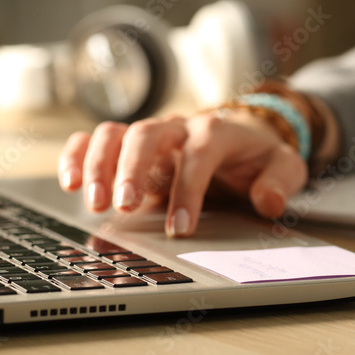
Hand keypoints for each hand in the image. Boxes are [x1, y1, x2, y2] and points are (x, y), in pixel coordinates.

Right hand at [57, 110, 308, 236]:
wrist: (246, 135)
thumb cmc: (259, 154)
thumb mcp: (285, 165)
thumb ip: (281, 181)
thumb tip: (268, 202)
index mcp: (218, 131)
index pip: (199, 153)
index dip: (188, 189)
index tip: (180, 228)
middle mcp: (179, 127)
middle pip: (148, 134)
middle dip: (132, 169)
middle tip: (123, 207)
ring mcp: (152, 134)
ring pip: (117, 133)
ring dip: (100, 164)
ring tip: (94, 202)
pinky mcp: (130, 145)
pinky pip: (96, 138)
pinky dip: (77, 155)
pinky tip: (69, 183)